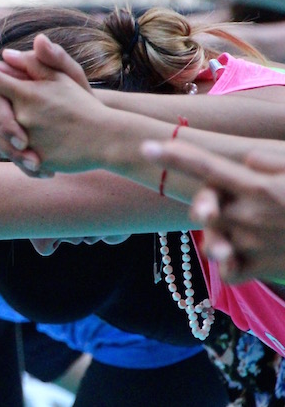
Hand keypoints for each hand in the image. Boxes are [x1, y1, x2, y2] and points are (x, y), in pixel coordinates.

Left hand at [0, 34, 108, 174]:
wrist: (107, 140)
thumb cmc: (85, 105)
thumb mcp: (66, 77)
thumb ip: (38, 63)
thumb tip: (8, 53)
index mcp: (30, 91)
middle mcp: (25, 113)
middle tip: (12, 116)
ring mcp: (28, 137)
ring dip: (5, 135)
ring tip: (28, 136)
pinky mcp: (32, 158)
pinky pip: (10, 156)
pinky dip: (17, 154)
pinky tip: (34, 152)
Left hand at [143, 139, 284, 283]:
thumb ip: (271, 161)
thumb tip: (244, 162)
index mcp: (259, 186)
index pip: (205, 166)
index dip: (173, 155)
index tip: (144, 145)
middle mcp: (249, 215)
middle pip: (204, 205)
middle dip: (208, 203)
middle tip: (220, 204)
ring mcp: (252, 244)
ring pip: (213, 236)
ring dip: (222, 233)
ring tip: (245, 231)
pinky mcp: (260, 269)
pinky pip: (228, 268)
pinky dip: (232, 262)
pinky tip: (247, 255)